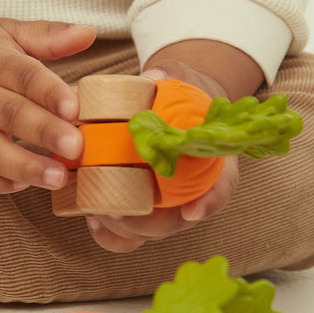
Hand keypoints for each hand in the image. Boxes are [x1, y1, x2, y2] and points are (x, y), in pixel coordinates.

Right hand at [0, 17, 95, 192]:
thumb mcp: (9, 32)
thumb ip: (49, 35)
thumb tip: (89, 32)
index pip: (24, 76)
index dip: (49, 92)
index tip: (75, 108)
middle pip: (10, 115)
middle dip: (44, 132)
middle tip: (76, 147)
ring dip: (24, 167)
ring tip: (57, 178)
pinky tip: (21, 185)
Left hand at [84, 43, 262, 252]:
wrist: (178, 108)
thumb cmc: (183, 96)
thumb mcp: (182, 80)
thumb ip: (170, 78)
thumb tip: (152, 76)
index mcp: (214, 163)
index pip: (221, 188)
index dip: (209, 202)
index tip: (192, 211)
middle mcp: (193, 193)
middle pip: (176, 221)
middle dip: (146, 222)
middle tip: (116, 211)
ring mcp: (167, 206)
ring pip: (149, 233)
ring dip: (122, 229)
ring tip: (95, 212)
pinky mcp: (141, 211)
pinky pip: (129, 236)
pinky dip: (111, 235)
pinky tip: (92, 220)